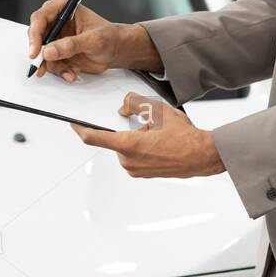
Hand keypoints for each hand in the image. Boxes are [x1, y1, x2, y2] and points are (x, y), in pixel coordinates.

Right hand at [26, 0, 159, 81]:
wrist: (117, 50)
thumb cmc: (109, 37)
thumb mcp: (93, 40)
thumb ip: (71, 45)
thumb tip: (49, 51)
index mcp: (64, 6)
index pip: (41, 17)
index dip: (35, 35)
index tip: (36, 52)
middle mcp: (56, 19)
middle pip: (36, 35)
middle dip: (40, 53)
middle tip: (42, 66)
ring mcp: (55, 36)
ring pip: (41, 52)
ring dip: (54, 65)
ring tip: (70, 71)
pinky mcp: (57, 50)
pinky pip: (50, 62)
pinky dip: (60, 70)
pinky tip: (72, 73)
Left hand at [70, 93, 225, 178]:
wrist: (202, 156)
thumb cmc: (184, 136)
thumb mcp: (158, 110)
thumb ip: (135, 102)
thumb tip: (123, 106)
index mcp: (129, 145)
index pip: (94, 137)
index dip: (80, 128)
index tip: (73, 122)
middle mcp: (128, 161)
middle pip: (114, 138)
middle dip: (124, 127)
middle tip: (145, 122)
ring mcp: (135, 170)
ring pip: (125, 146)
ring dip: (134, 136)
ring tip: (156, 132)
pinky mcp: (142, 174)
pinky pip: (134, 155)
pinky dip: (140, 145)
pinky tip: (158, 141)